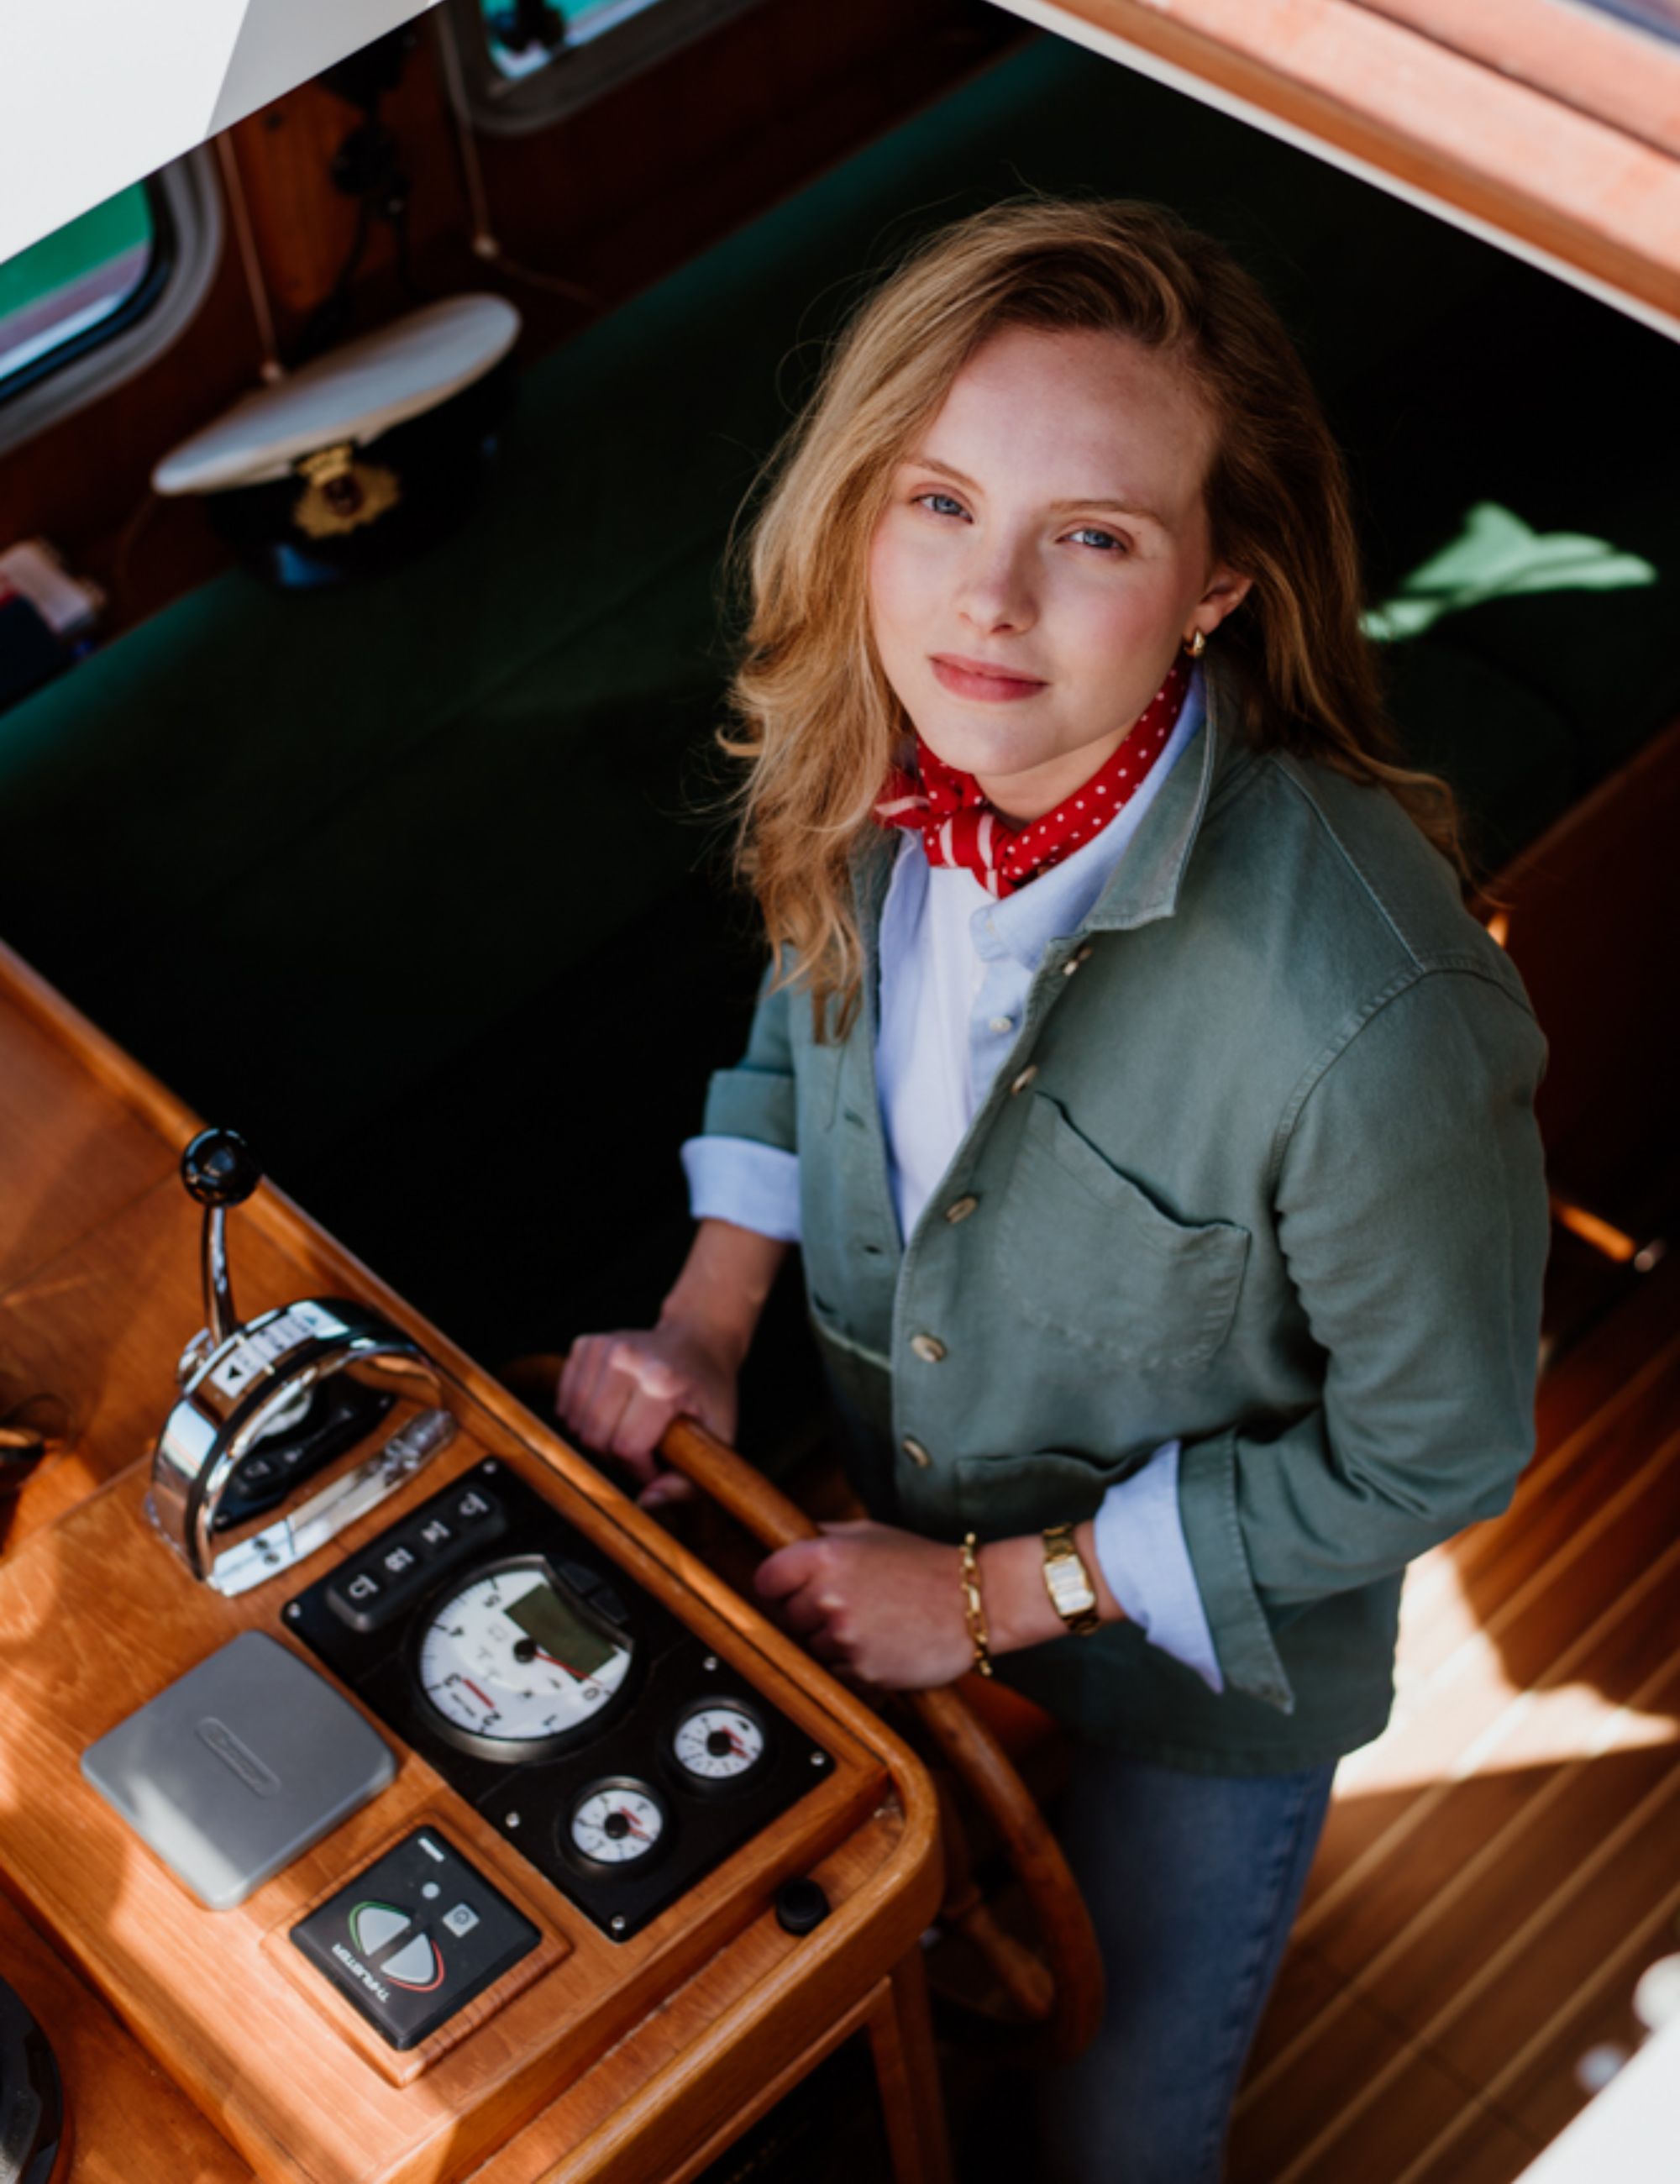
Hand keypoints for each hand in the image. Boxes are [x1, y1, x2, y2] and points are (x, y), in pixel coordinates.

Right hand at [555, 1319, 738, 1509]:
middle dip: (617, 1456)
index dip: (640, 1469)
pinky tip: (610, 1410)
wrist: (699, 1340)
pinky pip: (565, 1401)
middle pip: (595, 1436)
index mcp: (662, 1381)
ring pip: (574, 1421)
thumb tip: (647, 1504)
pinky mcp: (586, 1344)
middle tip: (644, 1448)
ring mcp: (603, 1347)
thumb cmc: (709, 1391)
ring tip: (628, 1428)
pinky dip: (582, 1416)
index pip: (626, 1447)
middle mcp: (628, 1358)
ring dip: (598, 1436)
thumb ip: (687, 1481)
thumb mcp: (718, 1437)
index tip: (658, 1465)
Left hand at [754, 1519, 972, 1688]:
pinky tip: (880, 1643)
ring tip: (870, 1622)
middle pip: (786, 1616)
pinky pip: (837, 1672)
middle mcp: (830, 1595)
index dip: (777, 1586)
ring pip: (810, 1647)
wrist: (976, 1602)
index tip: (789, 1589)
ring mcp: (845, 1636)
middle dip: (807, 1614)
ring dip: (831, 1640)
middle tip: (846, 1604)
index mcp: (826, 1555)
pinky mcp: (862, 1670)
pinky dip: (852, 1663)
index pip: (766, 1579)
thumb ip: (823, 1537)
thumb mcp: (870, 1533)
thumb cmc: (924, 1565)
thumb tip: (785, 1541)